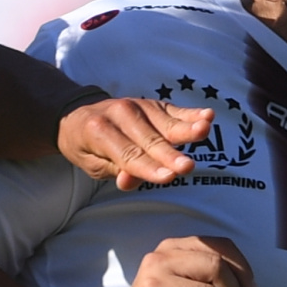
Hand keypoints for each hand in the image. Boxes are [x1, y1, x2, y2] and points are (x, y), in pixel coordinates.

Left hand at [58, 94, 213, 192]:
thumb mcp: (91, 164)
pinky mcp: (154, 105)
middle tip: (187, 167)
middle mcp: (121, 114)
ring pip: (165, 124)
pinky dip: (192, 114)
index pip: (128, 155)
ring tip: (204, 131)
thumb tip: (128, 181)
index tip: (168, 177)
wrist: (79, 114)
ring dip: (186, 130)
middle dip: (169, 155)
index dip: (148, 168)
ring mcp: (139, 106)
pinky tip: (207, 116)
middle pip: (150, 140)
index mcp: (99, 130)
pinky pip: (175, 111)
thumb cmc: (87, 146)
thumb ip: (112, 170)